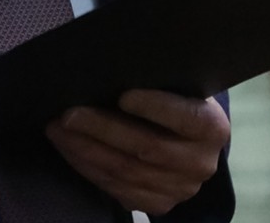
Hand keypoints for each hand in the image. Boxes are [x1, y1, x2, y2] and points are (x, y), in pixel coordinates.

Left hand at [45, 90, 229, 215]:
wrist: (188, 142)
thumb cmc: (174, 100)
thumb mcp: (177, 86)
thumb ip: (157, 79)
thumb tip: (111, 66)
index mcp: (212, 127)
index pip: (185, 117)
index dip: (154, 107)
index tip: (123, 95)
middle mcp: (200, 163)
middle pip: (146, 147)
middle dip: (102, 129)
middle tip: (69, 113)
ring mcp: (179, 189)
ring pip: (125, 171)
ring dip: (84, 149)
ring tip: (58, 129)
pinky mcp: (158, 204)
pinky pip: (116, 188)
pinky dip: (87, 167)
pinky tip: (69, 148)